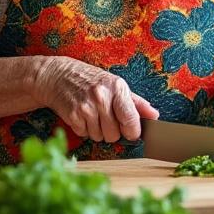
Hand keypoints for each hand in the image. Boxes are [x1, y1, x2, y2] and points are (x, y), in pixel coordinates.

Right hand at [30, 56, 158, 141]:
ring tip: (93, 116)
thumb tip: (154, 115)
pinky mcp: (72, 116)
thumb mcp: (115, 85)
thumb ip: (136, 102)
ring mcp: (86, 107)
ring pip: (100, 137)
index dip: (133, 131)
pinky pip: (85, 135)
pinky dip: (84, 130)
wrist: (58, 76)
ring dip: (98, 132)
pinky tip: (82, 117)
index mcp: (117, 88)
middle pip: (115, 134)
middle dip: (112, 132)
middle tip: (106, 119)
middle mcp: (102, 97)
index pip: (131, 119)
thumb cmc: (90, 80)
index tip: (131, 133)